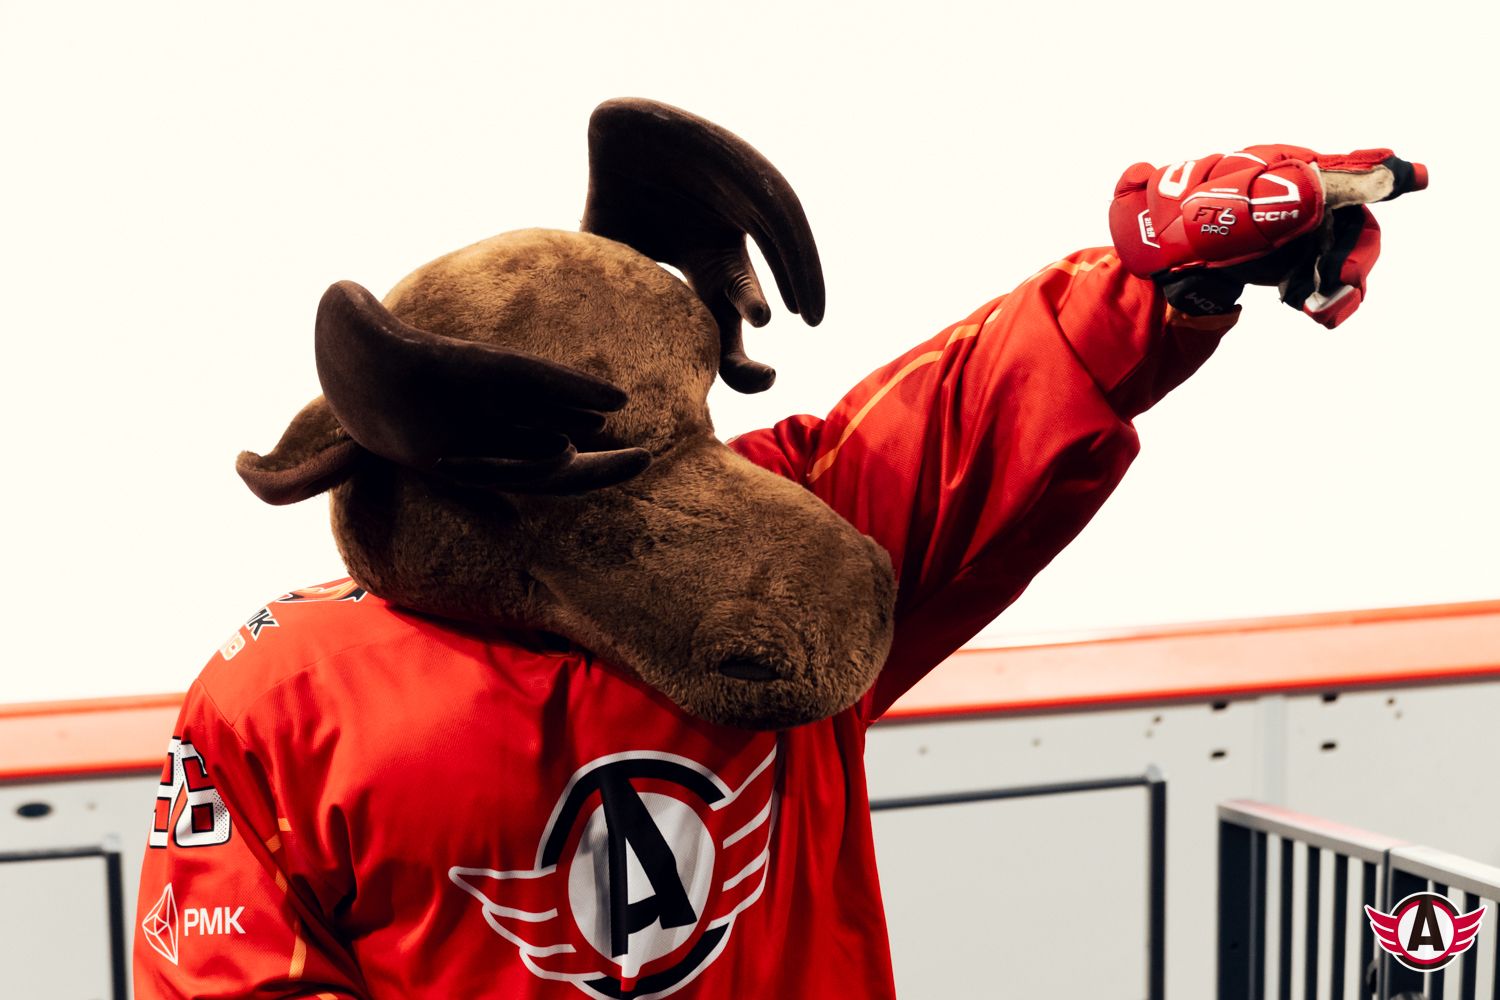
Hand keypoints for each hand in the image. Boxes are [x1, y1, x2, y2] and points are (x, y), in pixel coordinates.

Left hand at [1109, 146, 1426, 325]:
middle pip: (1350, 224)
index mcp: (1284, 173)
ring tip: (1319, 311)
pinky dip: (1326, 299)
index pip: (1343, 174)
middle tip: (1341, 286)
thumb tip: (1363, 175)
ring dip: (1341, 286)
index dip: (1377, 178)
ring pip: (1340, 257)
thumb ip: (1301, 192)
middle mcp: (1294, 198)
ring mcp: (1290, 232)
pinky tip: (1313, 313)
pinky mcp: (1282, 263)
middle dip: (1353, 257)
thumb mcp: (1242, 206)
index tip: (1414, 178)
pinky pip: (1320, 279)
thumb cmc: (1186, 225)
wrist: (1147, 264)